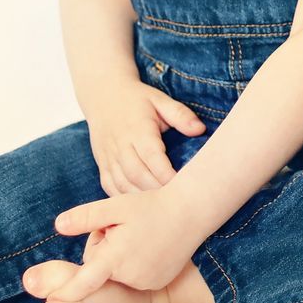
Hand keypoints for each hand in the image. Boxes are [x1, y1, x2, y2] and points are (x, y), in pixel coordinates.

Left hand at [47, 185, 205, 299]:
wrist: (190, 212)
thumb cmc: (151, 206)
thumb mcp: (115, 205)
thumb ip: (85, 217)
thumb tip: (58, 226)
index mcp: (114, 258)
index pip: (82, 283)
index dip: (65, 293)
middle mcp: (129, 276)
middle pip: (100, 270)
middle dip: (103, 253)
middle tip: (121, 229)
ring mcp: (145, 282)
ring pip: (118, 273)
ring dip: (120, 259)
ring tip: (139, 237)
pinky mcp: (157, 283)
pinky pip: (135, 278)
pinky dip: (137, 265)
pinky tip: (151, 247)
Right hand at [84, 81, 205, 195]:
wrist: (102, 95)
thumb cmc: (137, 99)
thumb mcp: (160, 100)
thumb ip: (180, 114)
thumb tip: (200, 130)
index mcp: (137, 129)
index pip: (152, 157)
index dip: (167, 174)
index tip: (184, 186)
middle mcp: (120, 145)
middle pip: (137, 175)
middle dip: (157, 191)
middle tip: (177, 202)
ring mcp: (108, 157)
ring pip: (122, 184)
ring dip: (141, 199)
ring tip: (162, 207)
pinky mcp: (102, 165)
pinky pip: (110, 187)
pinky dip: (125, 198)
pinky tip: (140, 204)